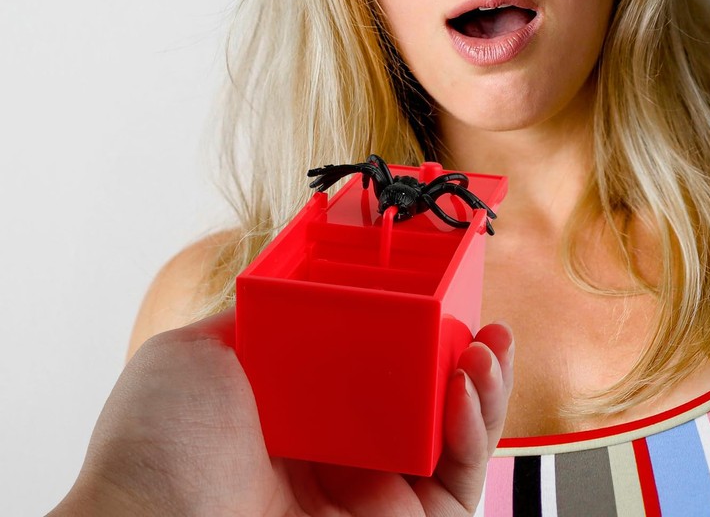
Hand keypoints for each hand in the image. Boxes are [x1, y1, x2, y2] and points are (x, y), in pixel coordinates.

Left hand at [50, 309, 513, 516]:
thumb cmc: (158, 444)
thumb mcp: (198, 351)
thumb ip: (254, 315)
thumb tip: (288, 281)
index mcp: (298, 407)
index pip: (372, 361)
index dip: (408, 326)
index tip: (429, 287)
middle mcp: (340, 450)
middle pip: (422, 394)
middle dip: (459, 351)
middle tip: (474, 313)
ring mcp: (372, 492)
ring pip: (453, 434)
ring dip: (483, 382)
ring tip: (488, 342)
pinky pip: (460, 479)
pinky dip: (478, 430)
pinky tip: (468, 384)